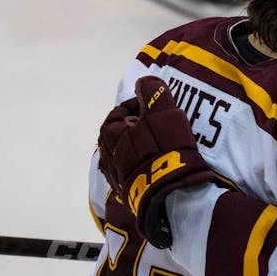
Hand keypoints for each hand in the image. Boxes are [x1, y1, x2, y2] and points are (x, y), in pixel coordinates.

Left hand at [97, 76, 214, 247]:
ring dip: (142, 149)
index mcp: (109, 133)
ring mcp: (115, 177)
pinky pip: (134, 174)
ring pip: (127, 155)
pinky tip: (160, 167)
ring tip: (164, 148)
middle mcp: (106, 155)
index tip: (160, 109)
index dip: (142, 107)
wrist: (170, 193)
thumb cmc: (166, 148)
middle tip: (163, 127)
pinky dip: (144, 167)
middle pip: (123, 134)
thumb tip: (144, 81)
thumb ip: (153, 90)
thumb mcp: (163, 111)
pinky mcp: (127, 194)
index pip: (121, 111)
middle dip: (141, 128)